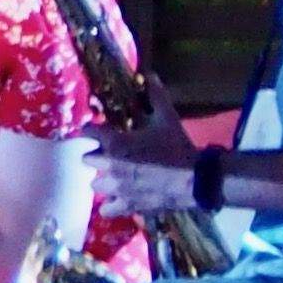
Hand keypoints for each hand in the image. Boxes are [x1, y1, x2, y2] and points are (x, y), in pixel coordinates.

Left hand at [86, 72, 206, 215]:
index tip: (99, 132)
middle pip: (87, 160)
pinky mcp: (127, 205)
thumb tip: (150, 73)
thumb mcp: (167, 118)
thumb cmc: (178, 147)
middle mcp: (109, 165)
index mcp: (114, 142)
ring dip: (103, 181)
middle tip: (112, 156)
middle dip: (97, 157)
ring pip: (95, 185)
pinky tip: (121, 199)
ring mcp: (116, 188)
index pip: (88, 132)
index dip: (93, 132)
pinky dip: (112, 205)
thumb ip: (156, 95)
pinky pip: (108, 209)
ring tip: (117, 178)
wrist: (195, 179)